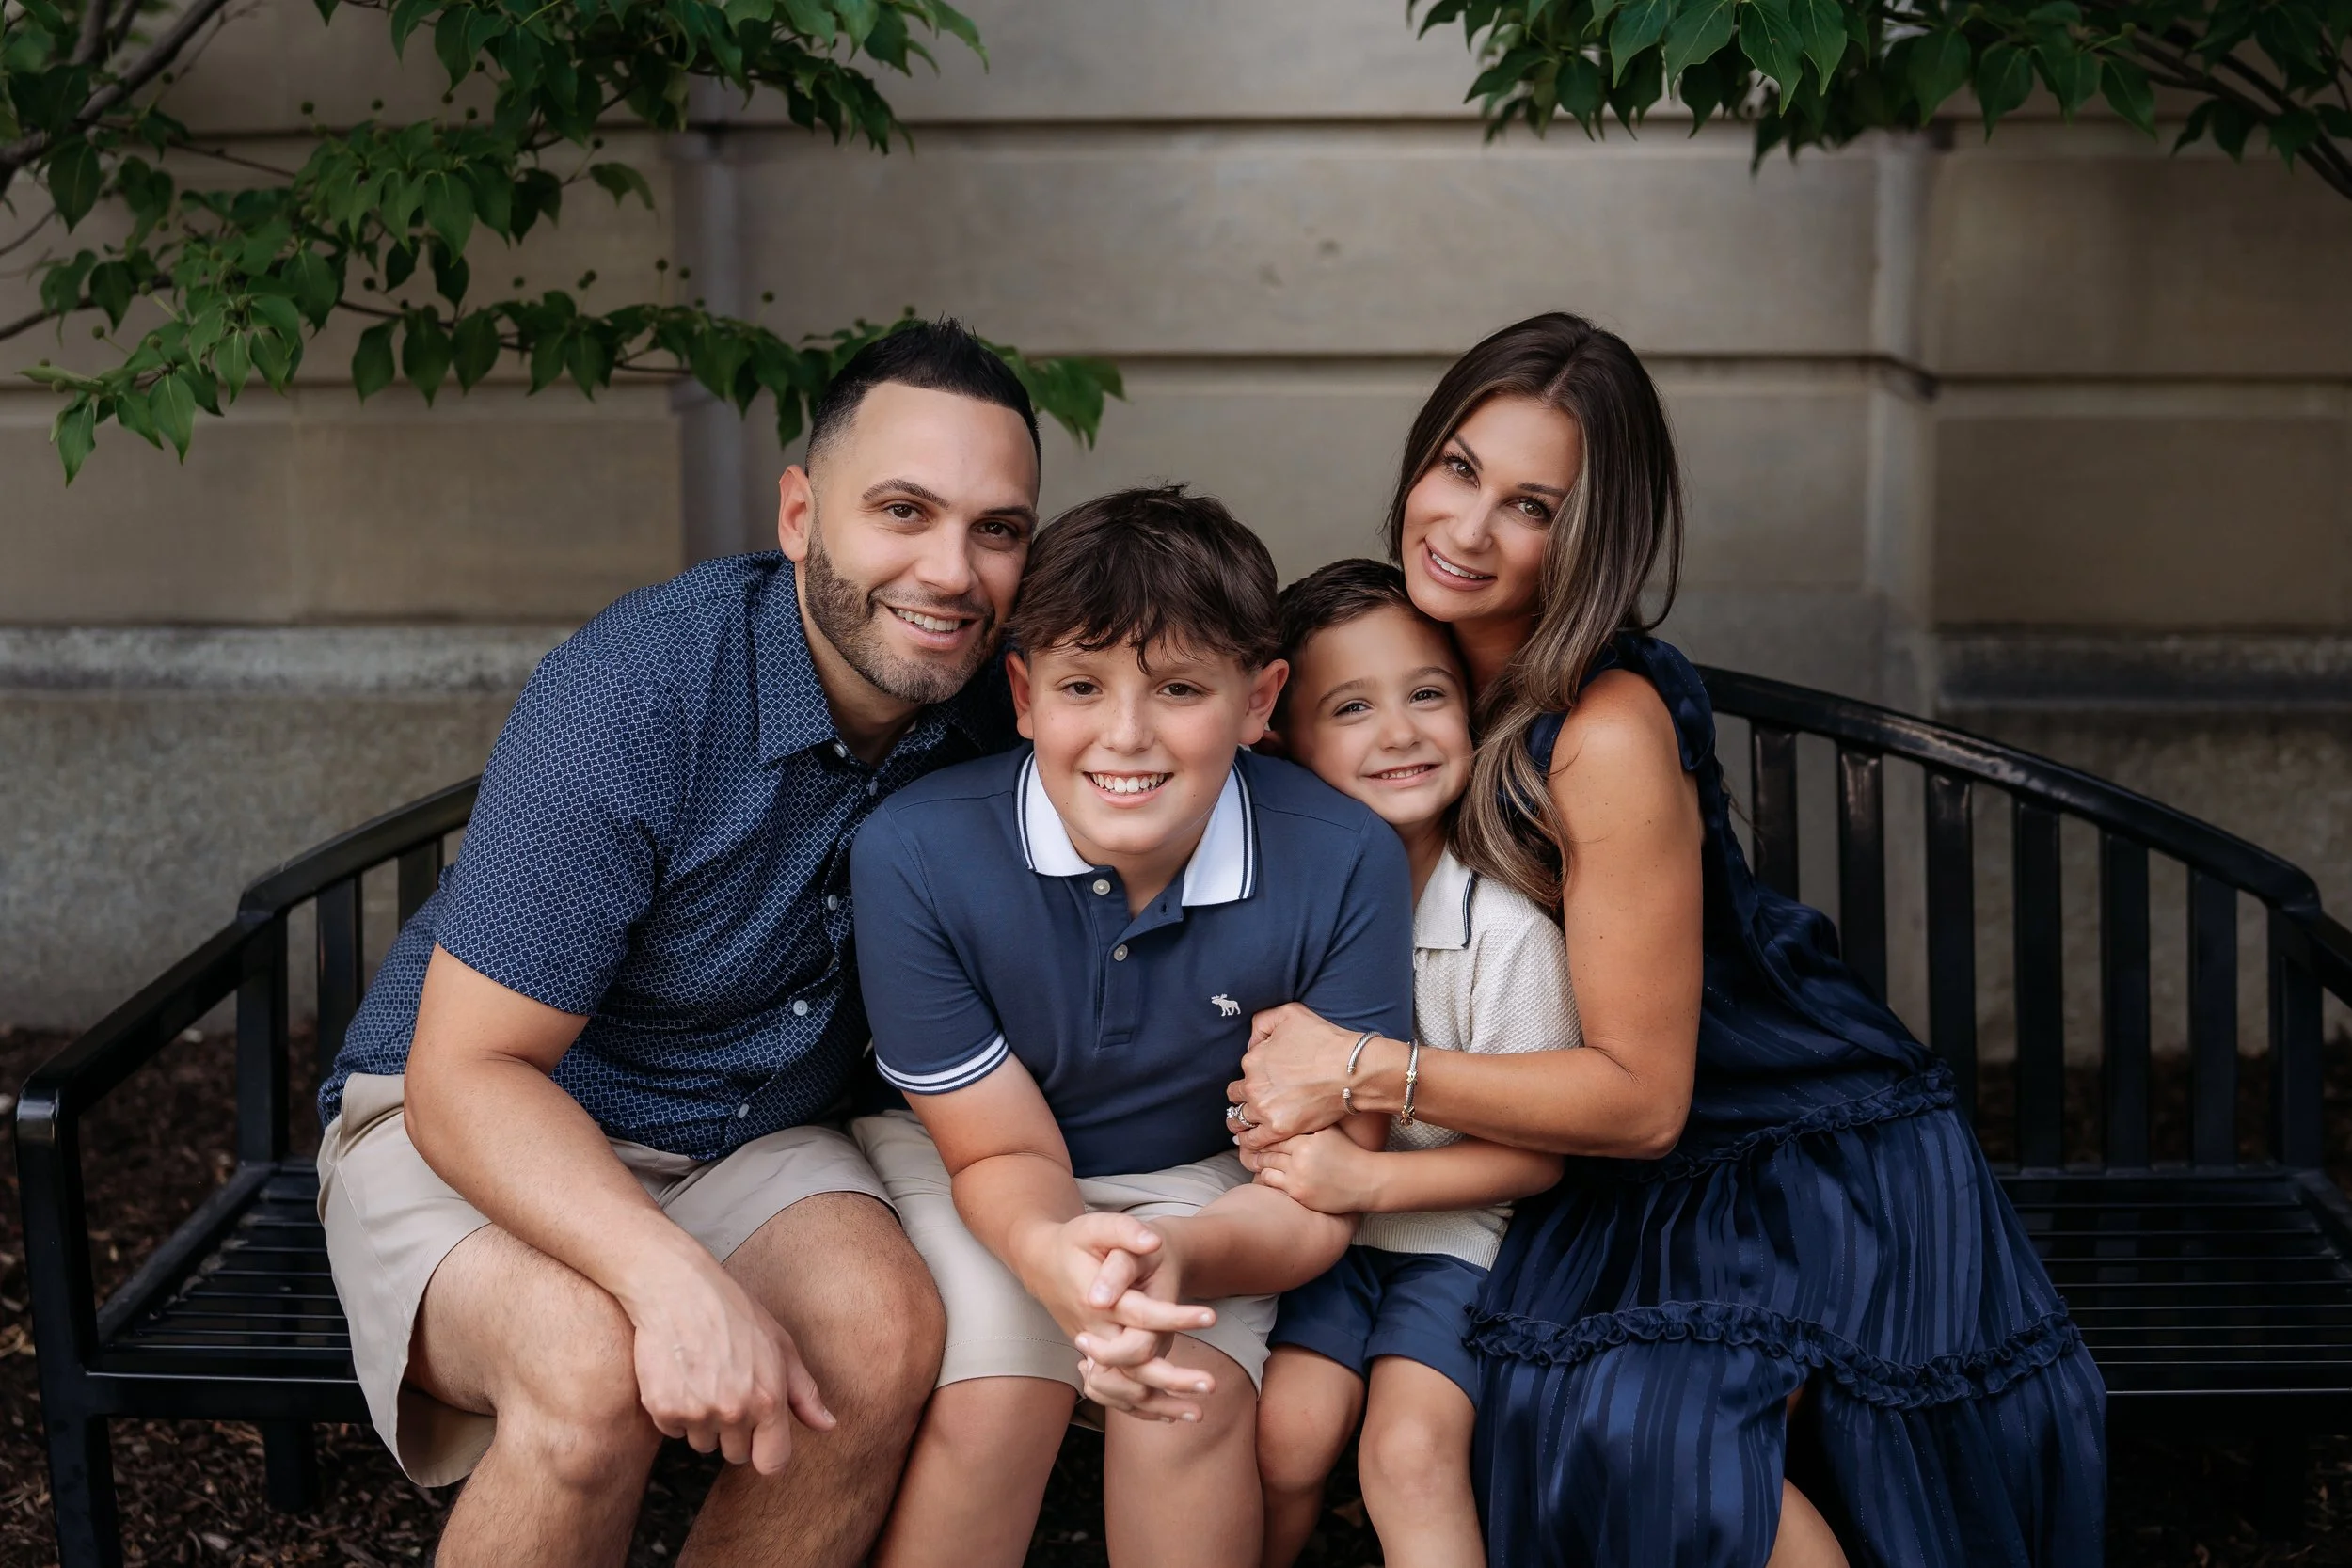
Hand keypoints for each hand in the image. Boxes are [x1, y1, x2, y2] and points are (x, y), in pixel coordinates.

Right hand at [621, 1249, 833, 1474]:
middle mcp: (733, 1411)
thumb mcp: (781, 1345)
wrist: (678, 1288)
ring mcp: (696, 1412)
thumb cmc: (734, 1312)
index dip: (765, 1452)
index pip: (772, 1464)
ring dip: (703, 1423)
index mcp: (768, 1399)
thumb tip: (828, 1425)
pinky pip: (672, 1432)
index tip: (758, 1437)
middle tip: (727, 1389)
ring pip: (702, 1445)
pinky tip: (681, 1378)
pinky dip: (675, 1412)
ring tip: (703, 1379)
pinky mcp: (663, 1408)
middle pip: (735, 1456)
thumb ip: (805, 1392)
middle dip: (733, 1432)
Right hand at [1021, 1214, 1218, 1421]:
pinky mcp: (1094, 1360)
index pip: (1141, 1315)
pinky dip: (1144, 1408)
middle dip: (1174, 1378)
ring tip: (1200, 1413)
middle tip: (1213, 1383)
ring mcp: (1093, 1351)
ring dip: (1163, 1404)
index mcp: (1098, 1301)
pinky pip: (1117, 1394)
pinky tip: (1173, 1415)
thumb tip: (1153, 1242)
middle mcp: (1095, 1332)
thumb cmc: (1074, 1242)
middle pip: (1135, 1364)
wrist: (1042, 1263)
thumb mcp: (1096, 1225)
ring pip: (1126, 1388)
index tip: (1211, 1317)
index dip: (1176, 1316)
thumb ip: (1125, 1231)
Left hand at [1229, 1002, 1372, 1152]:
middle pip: (1236, 1097)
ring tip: (1245, 1125)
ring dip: (1241, 1121)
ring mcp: (1264, 1109)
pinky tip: (1249, 1140)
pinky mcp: (1279, 1129)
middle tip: (1254, 1102)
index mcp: (1252, 1060)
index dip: (1251, 1076)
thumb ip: (1262, 1022)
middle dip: (1243, 1098)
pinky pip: (1252, 1141)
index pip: (1242, 1072)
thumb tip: (1251, 1043)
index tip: (1261, 1081)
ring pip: (1239, 1120)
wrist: (1350, 1071)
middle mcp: (1253, 1086)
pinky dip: (1248, 1142)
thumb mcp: (1290, 1013)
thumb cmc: (1325, 1040)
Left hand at [1250, 1127, 1380, 1214]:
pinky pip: (1273, 1184)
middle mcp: (1300, 1156)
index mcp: (1307, 1138)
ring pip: (1266, 1167)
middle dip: (1257, 1148)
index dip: (1264, 1132)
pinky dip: (1266, 1178)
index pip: (1276, 1133)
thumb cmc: (1350, 1153)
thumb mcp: (1330, 1131)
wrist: (1366, 1181)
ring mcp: (1298, 1176)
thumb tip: (1287, 1112)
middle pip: (1269, 1150)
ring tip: (1253, 1160)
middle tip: (1245, 1145)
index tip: (1254, 1131)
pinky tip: (1264, 1174)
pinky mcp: (1298, 1194)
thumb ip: (1308, 1124)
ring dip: (1259, 1164)